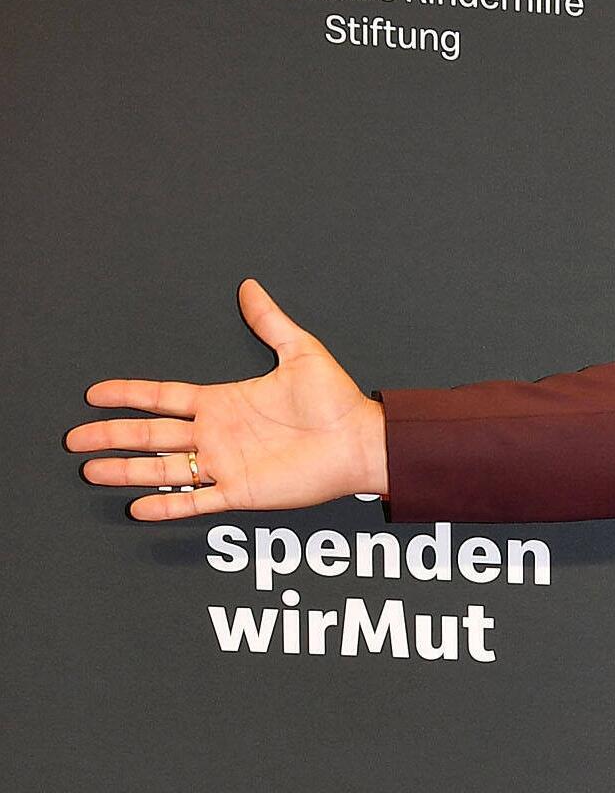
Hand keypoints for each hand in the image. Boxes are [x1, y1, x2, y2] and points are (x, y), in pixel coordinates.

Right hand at [66, 279, 387, 519]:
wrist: (362, 441)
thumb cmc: (337, 401)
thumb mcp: (301, 353)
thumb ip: (270, 322)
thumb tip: (251, 287)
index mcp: (224, 403)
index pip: (163, 398)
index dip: (128, 395)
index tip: (95, 394)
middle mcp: (217, 434)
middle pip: (151, 434)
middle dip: (111, 436)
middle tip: (74, 438)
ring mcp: (226, 464)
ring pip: (163, 468)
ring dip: (126, 470)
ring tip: (90, 470)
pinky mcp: (242, 491)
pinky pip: (197, 500)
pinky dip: (167, 504)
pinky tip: (137, 505)